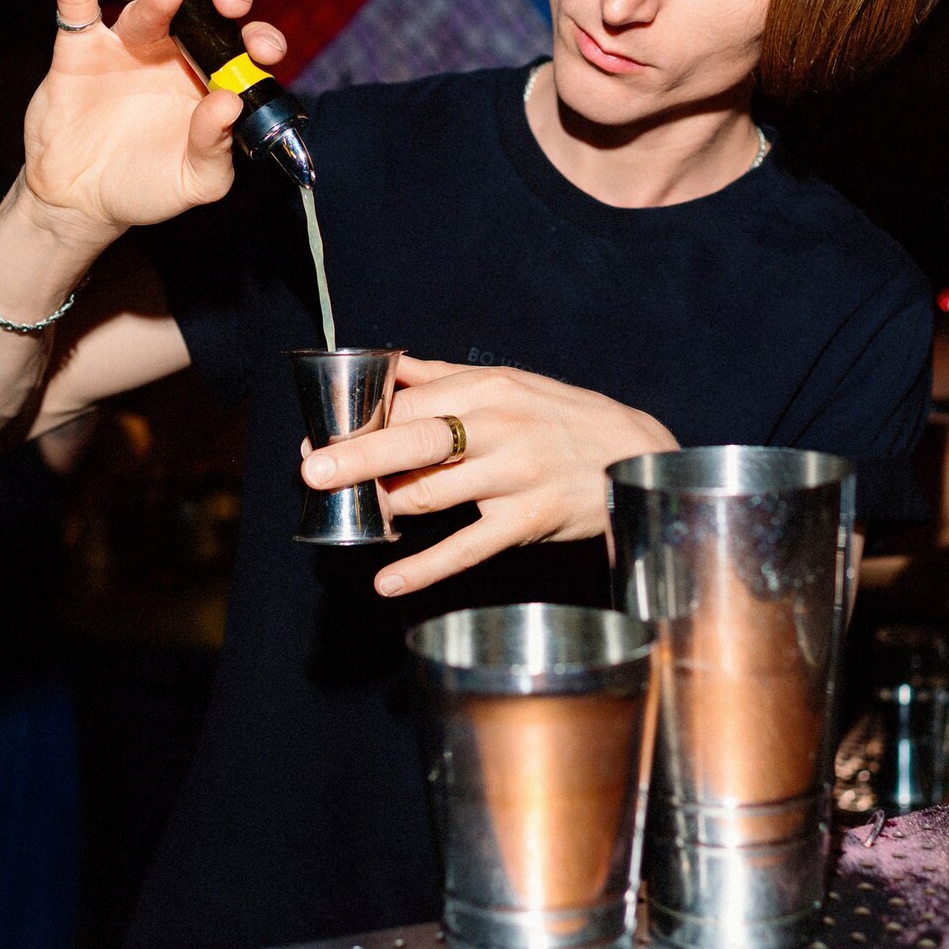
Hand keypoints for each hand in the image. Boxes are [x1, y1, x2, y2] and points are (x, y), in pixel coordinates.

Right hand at [21, 0, 287, 244]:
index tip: (262, 47)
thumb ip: (216, 149)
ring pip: (149, 6)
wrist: (80, 201)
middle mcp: (176, 54)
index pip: (245, 46)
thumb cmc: (145, 187)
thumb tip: (228, 104)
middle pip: (207, 7)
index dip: (259, 38)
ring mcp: (128, 45)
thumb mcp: (194, 182)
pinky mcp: (80, 46)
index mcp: (212, 81)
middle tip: (231, 3)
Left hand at [299, 354, 677, 597]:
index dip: (361, 422)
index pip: (409, 403)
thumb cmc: (565, 418)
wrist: (636, 457)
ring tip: (356, 519)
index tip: (325, 437)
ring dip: (384, 509)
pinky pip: (465, 548)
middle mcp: (498, 428)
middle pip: (413, 439)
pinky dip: (423, 568)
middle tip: (312, 470)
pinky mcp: (526, 522)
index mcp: (487, 389)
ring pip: (430, 494)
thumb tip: (386, 367)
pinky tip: (388, 581)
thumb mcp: (511, 383)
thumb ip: (444, 378)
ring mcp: (513, 476)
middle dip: (356, 455)